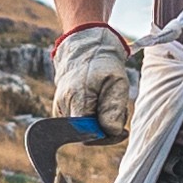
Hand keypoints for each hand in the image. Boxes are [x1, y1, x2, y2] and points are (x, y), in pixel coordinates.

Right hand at [52, 24, 137, 140]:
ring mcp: (60, 109)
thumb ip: (113, 108)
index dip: (106, 136)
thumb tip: (110, 131)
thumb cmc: (102, 62)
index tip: (122, 130)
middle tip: (120, 111)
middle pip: (87, 134)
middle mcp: (63, 107)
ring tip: (109, 101)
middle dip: (106, 127)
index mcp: (76, 100)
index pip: (88, 134)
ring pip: (85, 129)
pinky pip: (81, 123)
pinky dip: (94, 117)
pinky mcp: (62, 109)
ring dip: (101, 122)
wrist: (85, 46)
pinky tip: (101, 104)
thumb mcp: (117, 81)